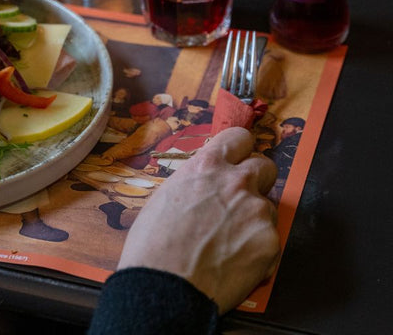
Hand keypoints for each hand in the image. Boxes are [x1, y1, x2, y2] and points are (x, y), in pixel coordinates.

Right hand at [117, 126, 279, 313]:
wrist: (165, 286)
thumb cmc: (155, 243)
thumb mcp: (168, 195)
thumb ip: (196, 182)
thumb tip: (206, 184)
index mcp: (208, 165)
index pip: (240, 137)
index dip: (240, 149)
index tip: (238, 159)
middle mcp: (236, 181)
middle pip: (266, 166)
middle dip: (256, 180)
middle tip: (239, 200)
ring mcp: (256, 211)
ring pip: (267, 206)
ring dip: (254, 218)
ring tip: (229, 240)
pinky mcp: (270, 243)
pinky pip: (270, 239)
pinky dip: (257, 248)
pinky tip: (234, 260)